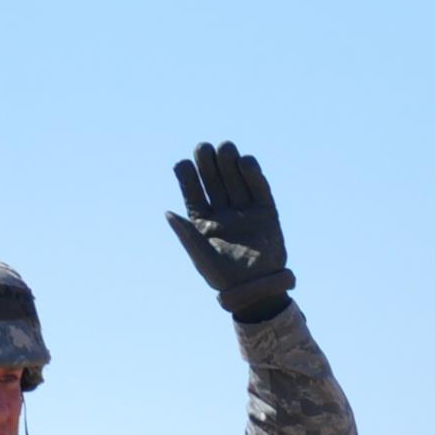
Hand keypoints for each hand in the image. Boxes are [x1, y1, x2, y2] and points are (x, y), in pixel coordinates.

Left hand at [165, 141, 294, 321]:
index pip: (193, 195)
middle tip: (203, 147)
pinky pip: (259, 189)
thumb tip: (168, 213)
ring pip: (235, 180)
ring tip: (224, 148)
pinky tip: (244, 161)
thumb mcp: (201, 255)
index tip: (182, 164)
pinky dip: (252, 175)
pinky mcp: (266, 211)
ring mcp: (244, 210)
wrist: (253, 288)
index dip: (188, 179)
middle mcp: (223, 212)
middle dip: (208, 165)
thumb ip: (187, 234)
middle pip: (214, 182)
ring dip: (229, 164)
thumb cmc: (221, 276)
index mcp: (202, 222)